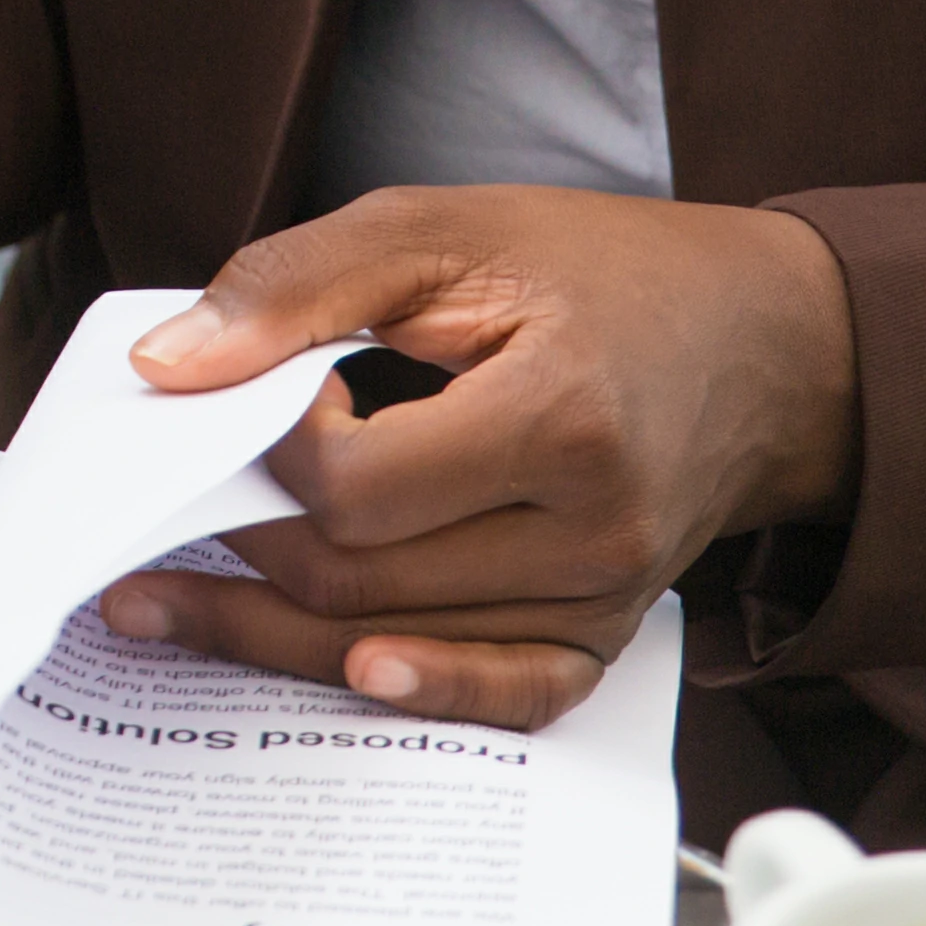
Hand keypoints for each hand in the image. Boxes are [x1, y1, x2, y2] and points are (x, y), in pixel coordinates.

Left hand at [100, 187, 860, 730]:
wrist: (760, 338)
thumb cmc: (595, 270)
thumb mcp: (439, 229)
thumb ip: (294, 287)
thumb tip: (165, 365)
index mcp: (562, 417)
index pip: (357, 487)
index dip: (274, 447)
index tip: (254, 391)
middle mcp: (597, 531)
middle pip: (362, 581)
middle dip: (243, 544)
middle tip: (166, 502)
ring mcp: (609, 598)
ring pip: (399, 645)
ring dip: (273, 625)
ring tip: (167, 593)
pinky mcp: (608, 635)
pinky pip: (502, 696)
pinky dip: (414, 689)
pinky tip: (339, 672)